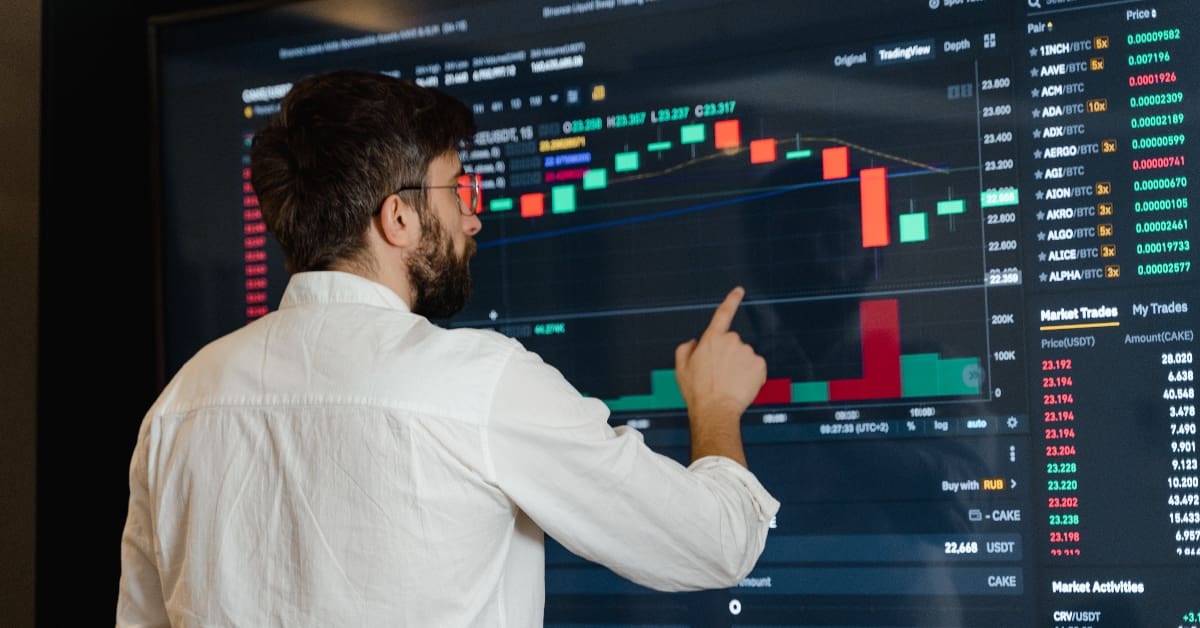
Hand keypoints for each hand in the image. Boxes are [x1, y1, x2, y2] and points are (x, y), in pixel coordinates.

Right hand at [675, 287, 766, 459]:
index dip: (731, 300)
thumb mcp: (681, 368)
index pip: (723, 314)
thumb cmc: (697, 391)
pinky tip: (741, 387)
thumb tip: (695, 342)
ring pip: (745, 357)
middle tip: (719, 375)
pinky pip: (756, 368)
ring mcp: (747, 352)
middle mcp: (731, 341)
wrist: (716, 410)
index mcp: (712, 338)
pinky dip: (751, 376)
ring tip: (729, 384)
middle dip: (728, 355)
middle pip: (733, 344)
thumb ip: (685, 348)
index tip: (739, 291)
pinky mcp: (759, 366)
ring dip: (739, 367)